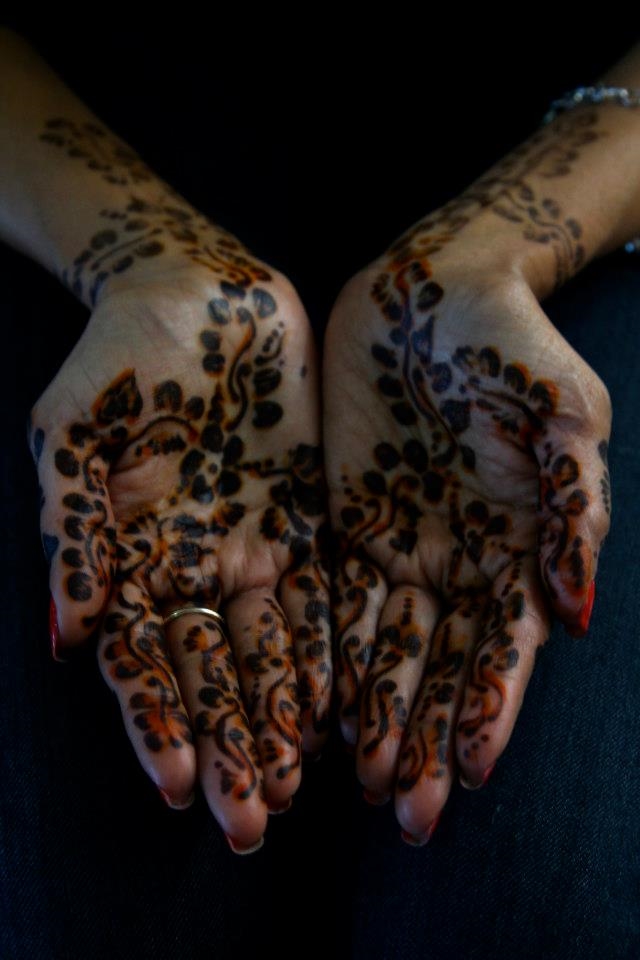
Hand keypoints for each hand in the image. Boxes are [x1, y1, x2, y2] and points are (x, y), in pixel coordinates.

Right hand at [29, 218, 330, 851]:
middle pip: (214, 673)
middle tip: (250, 820)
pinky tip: (343, 703)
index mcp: (134, 558)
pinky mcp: (307, 521)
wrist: (198, 295)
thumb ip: (73, 534)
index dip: (160, 721)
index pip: (146, 658)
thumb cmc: (122, 358)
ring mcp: (254, 548)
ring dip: (285, 716)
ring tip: (300, 782)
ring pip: (273, 649)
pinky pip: (325, 594)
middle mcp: (196, 567)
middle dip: (231, 744)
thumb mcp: (74, 435)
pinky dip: (333, 648)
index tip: (180, 783)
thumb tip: (69, 633)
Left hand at [324, 210, 610, 841]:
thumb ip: (576, 513)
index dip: (489, 707)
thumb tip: (579, 610)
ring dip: (378, 712)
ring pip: (387, 644)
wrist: (431, 289)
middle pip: (443, 662)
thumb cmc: (510, 346)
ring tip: (364, 780)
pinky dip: (331, 651)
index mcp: (518, 543)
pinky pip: (336, 597)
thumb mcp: (566, 419)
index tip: (470, 770)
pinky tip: (321, 704)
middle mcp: (459, 557)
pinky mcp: (346, 519)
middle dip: (428, 735)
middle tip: (408, 812)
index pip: (503, 644)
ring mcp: (401, 542)